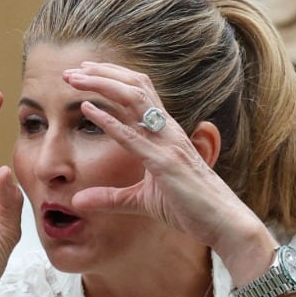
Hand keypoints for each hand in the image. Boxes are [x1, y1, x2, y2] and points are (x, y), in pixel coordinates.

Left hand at [62, 62, 263, 254]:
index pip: (137, 93)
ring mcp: (167, 144)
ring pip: (134, 99)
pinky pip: (133, 137)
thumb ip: (110, 198)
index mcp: (164, 133)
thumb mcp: (141, 201)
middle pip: (134, 87)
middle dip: (101, 74)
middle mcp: (167, 131)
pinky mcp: (165, 163)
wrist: (225, 225)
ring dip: (101, 85)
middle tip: (70, 71)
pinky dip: (108, 120)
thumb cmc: (190, 208)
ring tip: (74, 79)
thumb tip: (78, 201)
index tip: (83, 72)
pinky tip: (87, 109)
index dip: (111, 78)